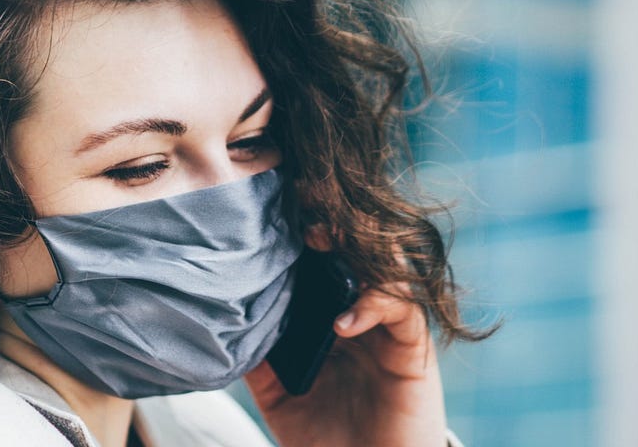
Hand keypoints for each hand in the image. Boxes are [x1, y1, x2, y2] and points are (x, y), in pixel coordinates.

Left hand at [244, 228, 447, 446]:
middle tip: (302, 213)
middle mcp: (364, 315)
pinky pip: (403, 310)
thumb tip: (224, 324)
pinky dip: (374, 305)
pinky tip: (342, 323)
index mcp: (332, 318)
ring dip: (355, 249)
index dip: (304, 236)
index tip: (277, 216)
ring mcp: (390, 329)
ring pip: (386, 268)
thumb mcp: (279, 397)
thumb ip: (259, 360)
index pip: (324, 263)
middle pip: (357, 253)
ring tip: (320, 242)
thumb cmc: (326, 439)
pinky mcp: (412, 350)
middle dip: (332, 227)